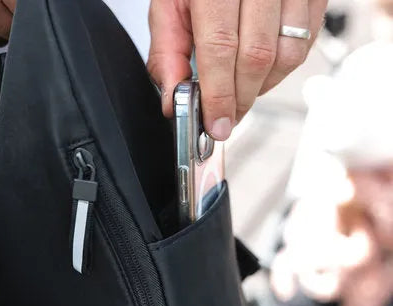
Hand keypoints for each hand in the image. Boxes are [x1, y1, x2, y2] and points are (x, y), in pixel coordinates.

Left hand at [148, 0, 327, 139]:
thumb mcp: (169, 5)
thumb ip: (168, 53)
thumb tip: (173, 101)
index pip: (220, 49)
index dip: (219, 96)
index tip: (216, 125)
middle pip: (257, 57)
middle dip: (240, 100)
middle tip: (226, 119)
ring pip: (287, 54)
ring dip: (262, 86)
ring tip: (240, 92)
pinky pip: (305, 43)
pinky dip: (282, 68)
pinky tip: (261, 69)